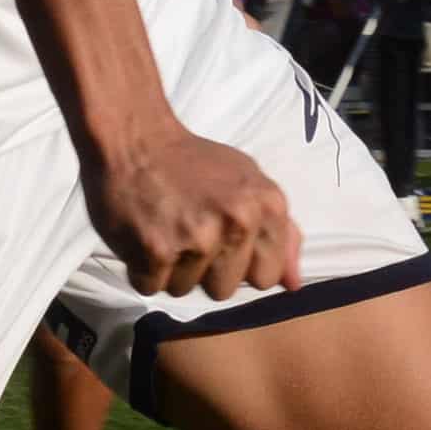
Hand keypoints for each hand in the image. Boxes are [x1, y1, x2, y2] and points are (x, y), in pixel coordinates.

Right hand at [83, 126, 299, 300]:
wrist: (135, 138)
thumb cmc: (193, 162)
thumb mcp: (249, 183)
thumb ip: (281, 233)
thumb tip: (295, 284)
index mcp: (267, 205)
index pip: (266, 276)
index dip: (241, 264)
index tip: (222, 240)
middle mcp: (237, 222)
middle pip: (224, 290)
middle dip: (203, 270)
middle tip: (186, 230)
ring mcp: (197, 238)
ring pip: (185, 290)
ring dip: (170, 269)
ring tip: (164, 228)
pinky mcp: (155, 250)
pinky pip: (150, 287)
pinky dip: (141, 268)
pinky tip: (142, 235)